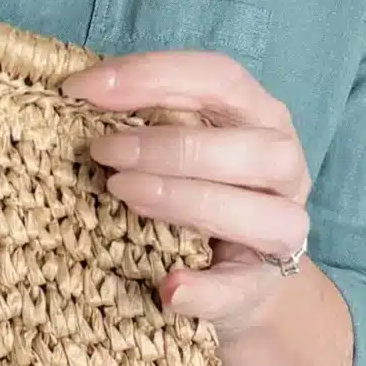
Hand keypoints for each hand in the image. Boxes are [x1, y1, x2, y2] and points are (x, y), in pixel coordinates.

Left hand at [63, 50, 310, 345]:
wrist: (238, 267)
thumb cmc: (198, 184)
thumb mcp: (177, 141)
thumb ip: (145, 116)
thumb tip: (79, 93)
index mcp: (259, 114)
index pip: (217, 77)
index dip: (151, 75)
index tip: (82, 87)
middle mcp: (283, 161)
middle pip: (243, 145)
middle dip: (165, 147)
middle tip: (101, 152)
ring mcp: (285, 223)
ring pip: (256, 211)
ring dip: (184, 200)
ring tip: (123, 193)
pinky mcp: (266, 281)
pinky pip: (241, 287)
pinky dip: (205, 290)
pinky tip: (168, 287)